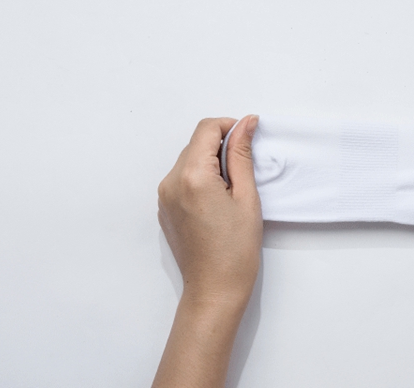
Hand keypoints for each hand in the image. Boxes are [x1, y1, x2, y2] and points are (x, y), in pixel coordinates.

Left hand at [153, 116, 261, 387]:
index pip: (206, 129)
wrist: (214, 289)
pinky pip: (182, 178)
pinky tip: (218, 200)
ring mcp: (164, 196)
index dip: (230, 126)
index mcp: (192, 176)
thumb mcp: (246, 196)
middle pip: (196, 143)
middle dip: (221, 145)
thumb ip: (242, 155)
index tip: (249, 138)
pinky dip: (201, 177)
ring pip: (189, 160)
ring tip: (233, 188)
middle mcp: (170, 181)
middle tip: (246, 168)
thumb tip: (245, 123)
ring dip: (211, 161)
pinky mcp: (165, 208)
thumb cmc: (236, 249)